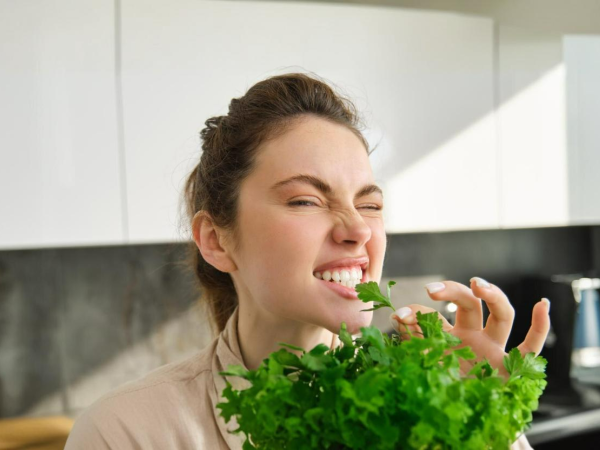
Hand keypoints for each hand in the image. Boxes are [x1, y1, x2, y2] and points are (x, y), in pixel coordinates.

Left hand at [389, 277, 550, 379]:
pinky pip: (533, 345)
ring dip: (493, 295)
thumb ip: (410, 349)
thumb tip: (395, 324)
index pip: (433, 317)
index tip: (399, 315)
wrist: (463, 425)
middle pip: (468, 304)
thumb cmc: (438, 395)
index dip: (416, 313)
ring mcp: (494, 350)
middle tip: (431, 289)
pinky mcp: (514, 368)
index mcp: (446, 339)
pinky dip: (541, 325)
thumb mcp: (420, 371)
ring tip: (477, 283)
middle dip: (451, 290)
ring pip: (502, 315)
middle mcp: (471, 339)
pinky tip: (542, 304)